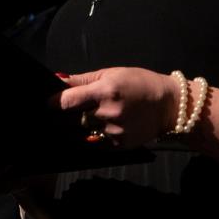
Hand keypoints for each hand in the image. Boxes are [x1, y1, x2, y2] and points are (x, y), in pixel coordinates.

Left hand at [54, 67, 178, 148]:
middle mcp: (108, 113)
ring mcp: (115, 131)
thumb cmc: (139, 83)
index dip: (54, 103)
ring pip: (85, 131)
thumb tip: (57, 79)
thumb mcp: (111, 73)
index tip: (49, 104)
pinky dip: (96, 135)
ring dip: (84, 125)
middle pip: (73, 118)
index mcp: (105, 91)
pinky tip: (107, 125)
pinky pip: (98, 142)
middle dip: (70, 115)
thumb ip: (82, 80)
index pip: (67, 101)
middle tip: (74, 109)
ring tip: (96, 115)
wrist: (169, 105)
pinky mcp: (120, 145)